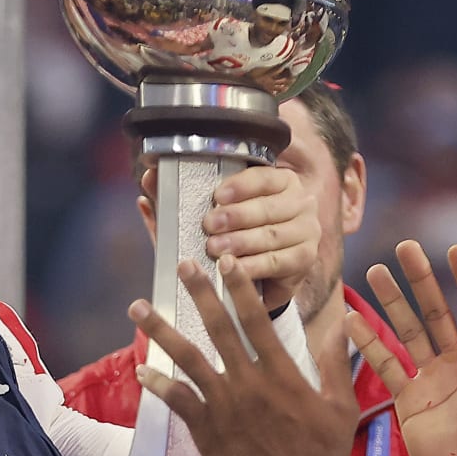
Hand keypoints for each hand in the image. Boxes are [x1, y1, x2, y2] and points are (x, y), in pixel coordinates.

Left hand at [130, 254, 357, 455]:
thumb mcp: (341, 406)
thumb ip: (336, 363)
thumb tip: (342, 323)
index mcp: (282, 373)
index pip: (258, 320)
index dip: (241, 288)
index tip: (228, 263)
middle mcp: (249, 383)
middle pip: (219, 328)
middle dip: (200, 293)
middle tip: (184, 266)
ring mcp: (224, 406)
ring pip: (187, 359)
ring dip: (161, 330)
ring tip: (138, 306)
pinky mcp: (207, 430)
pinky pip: (177, 400)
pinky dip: (158, 384)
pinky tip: (142, 368)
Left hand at [139, 165, 318, 311]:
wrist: (253, 279)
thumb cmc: (229, 239)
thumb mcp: (200, 217)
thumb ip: (176, 196)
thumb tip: (149, 176)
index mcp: (279, 181)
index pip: (264, 176)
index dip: (241, 185)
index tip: (217, 195)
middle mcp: (300, 202)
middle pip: (268, 207)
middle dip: (237, 217)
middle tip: (209, 226)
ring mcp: (307, 231)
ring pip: (273, 235)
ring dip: (243, 242)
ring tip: (216, 249)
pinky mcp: (305, 259)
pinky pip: (279, 261)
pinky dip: (255, 266)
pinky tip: (235, 269)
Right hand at [356, 241, 456, 455]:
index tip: (454, 249)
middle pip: (436, 312)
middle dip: (420, 281)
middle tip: (404, 247)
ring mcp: (432, 381)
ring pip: (407, 332)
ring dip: (391, 304)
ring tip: (374, 272)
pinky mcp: (409, 402)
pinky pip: (386, 366)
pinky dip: (369, 344)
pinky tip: (354, 320)